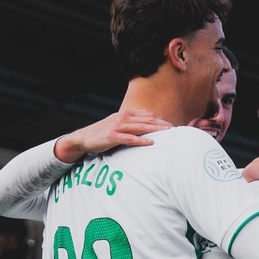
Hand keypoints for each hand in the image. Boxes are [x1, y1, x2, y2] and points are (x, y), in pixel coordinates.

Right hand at [54, 109, 173, 162]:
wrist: (83, 138)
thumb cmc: (103, 133)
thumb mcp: (118, 125)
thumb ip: (131, 124)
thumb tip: (147, 125)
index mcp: (125, 114)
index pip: (147, 115)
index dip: (160, 119)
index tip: (172, 125)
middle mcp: (122, 118)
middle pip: (147, 120)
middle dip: (162, 124)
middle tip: (175, 129)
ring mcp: (117, 127)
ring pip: (140, 127)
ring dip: (155, 130)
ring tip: (168, 133)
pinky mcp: (112, 137)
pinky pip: (129, 138)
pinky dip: (141, 141)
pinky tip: (151, 143)